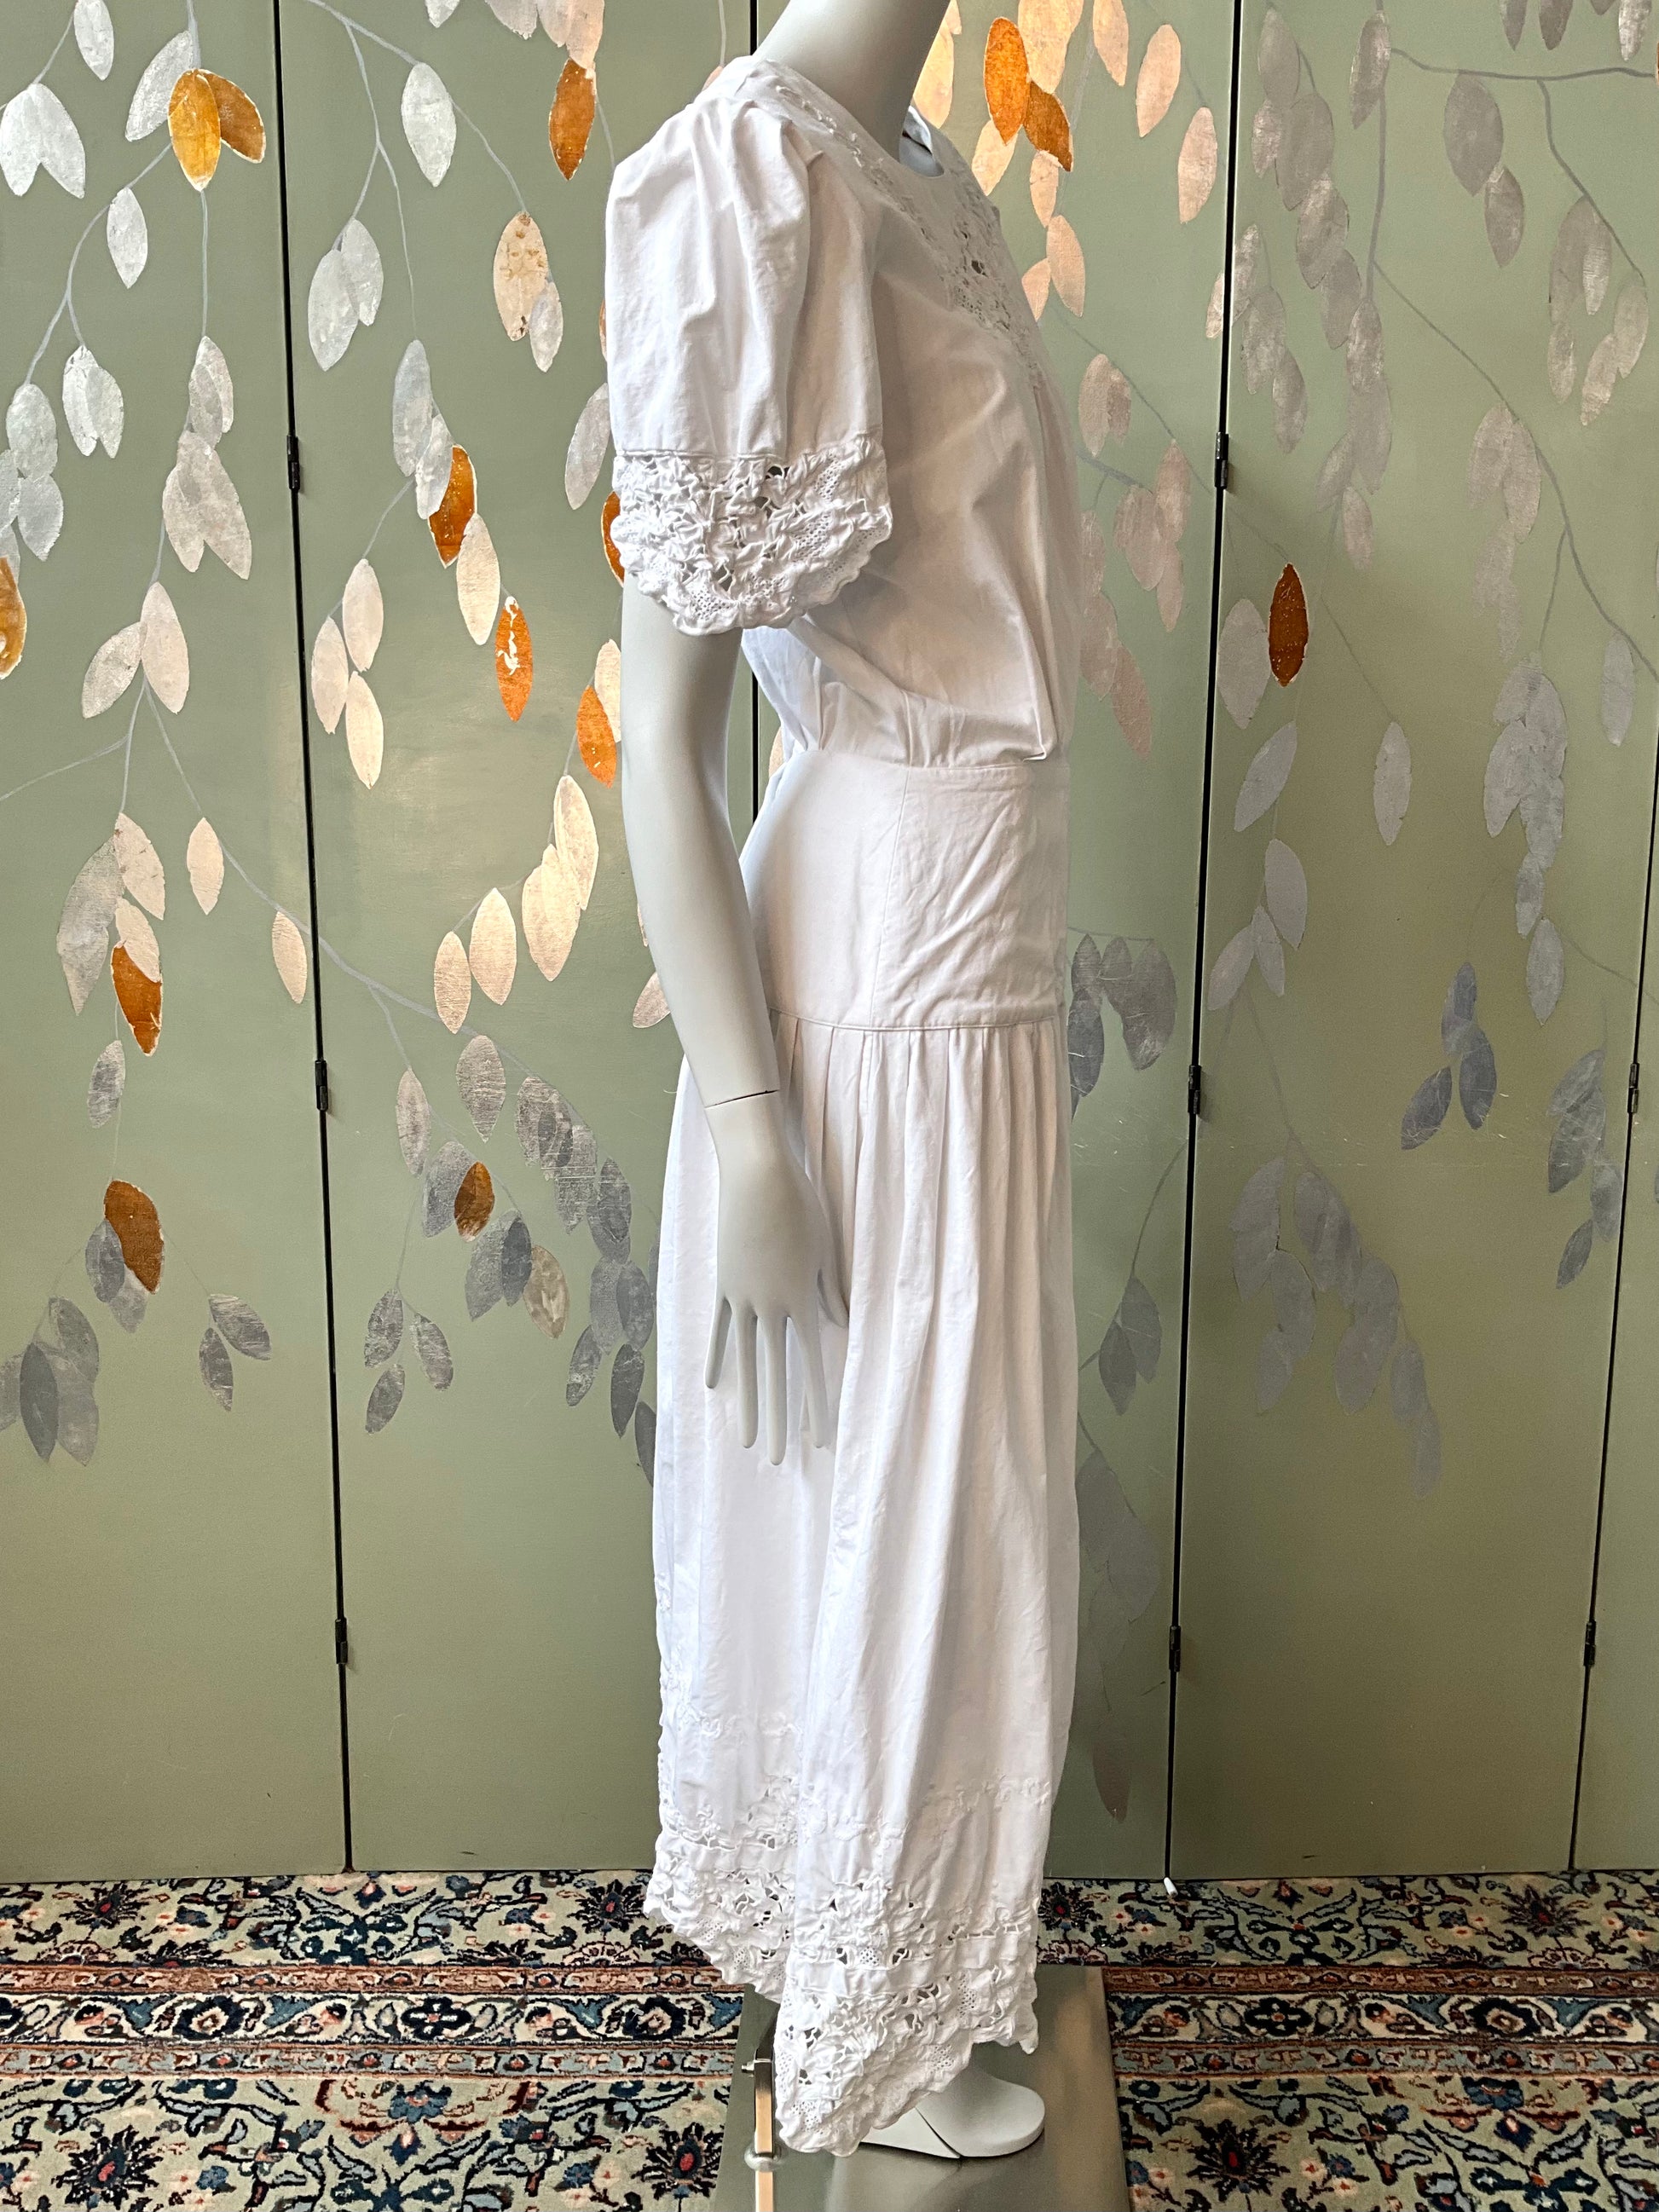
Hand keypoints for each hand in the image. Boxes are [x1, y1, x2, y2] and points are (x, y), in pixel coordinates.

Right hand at [703, 1089, 847, 1463]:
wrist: (758, 1174)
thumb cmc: (802, 1204)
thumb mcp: (827, 1248)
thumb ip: (831, 1290)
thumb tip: (842, 1327)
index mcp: (802, 1300)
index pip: (813, 1365)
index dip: (817, 1404)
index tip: (821, 1438)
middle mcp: (770, 1307)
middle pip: (776, 1375)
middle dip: (782, 1420)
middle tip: (782, 1461)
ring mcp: (741, 1298)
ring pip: (745, 1362)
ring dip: (749, 1404)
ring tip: (749, 1442)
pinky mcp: (722, 1284)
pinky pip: (718, 1330)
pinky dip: (716, 1359)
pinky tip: (712, 1388)